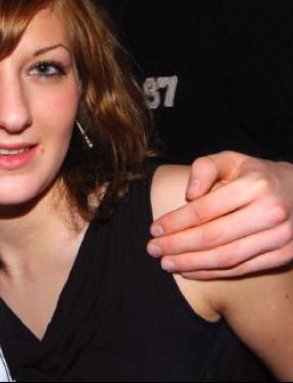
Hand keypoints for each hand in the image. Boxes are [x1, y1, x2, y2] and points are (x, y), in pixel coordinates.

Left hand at [147, 152, 292, 278]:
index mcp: (254, 185)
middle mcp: (271, 212)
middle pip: (214, 237)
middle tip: (153, 250)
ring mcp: (281, 237)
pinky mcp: (285, 255)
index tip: (154, 229)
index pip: (205, 209)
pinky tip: (191, 271)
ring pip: (228, 258)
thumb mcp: (230, 159)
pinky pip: (243, 269)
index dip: (176, 222)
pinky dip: (214, 273)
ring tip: (167, 263)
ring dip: (193, 264)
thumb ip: (204, 168)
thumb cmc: (255, 174)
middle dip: (178, 246)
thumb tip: (188, 195)